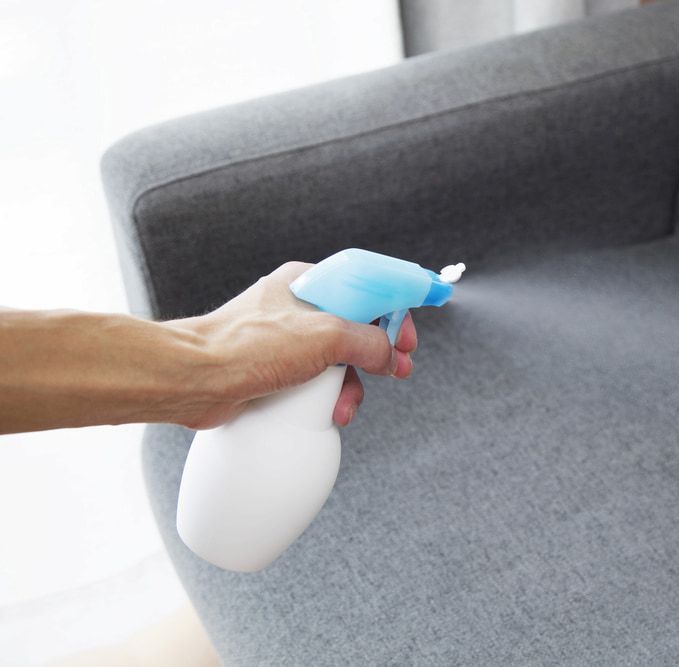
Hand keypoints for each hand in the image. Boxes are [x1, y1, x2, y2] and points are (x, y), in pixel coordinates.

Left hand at [169, 262, 416, 429]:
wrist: (195, 380)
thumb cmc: (247, 347)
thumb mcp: (325, 336)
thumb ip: (368, 341)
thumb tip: (390, 356)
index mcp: (308, 282)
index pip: (367, 285)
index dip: (395, 309)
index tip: (410, 333)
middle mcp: (297, 307)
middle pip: (356, 326)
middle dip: (378, 353)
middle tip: (396, 368)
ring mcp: (286, 340)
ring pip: (337, 359)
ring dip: (351, 384)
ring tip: (347, 404)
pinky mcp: (275, 371)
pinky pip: (316, 381)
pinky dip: (328, 398)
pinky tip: (328, 413)